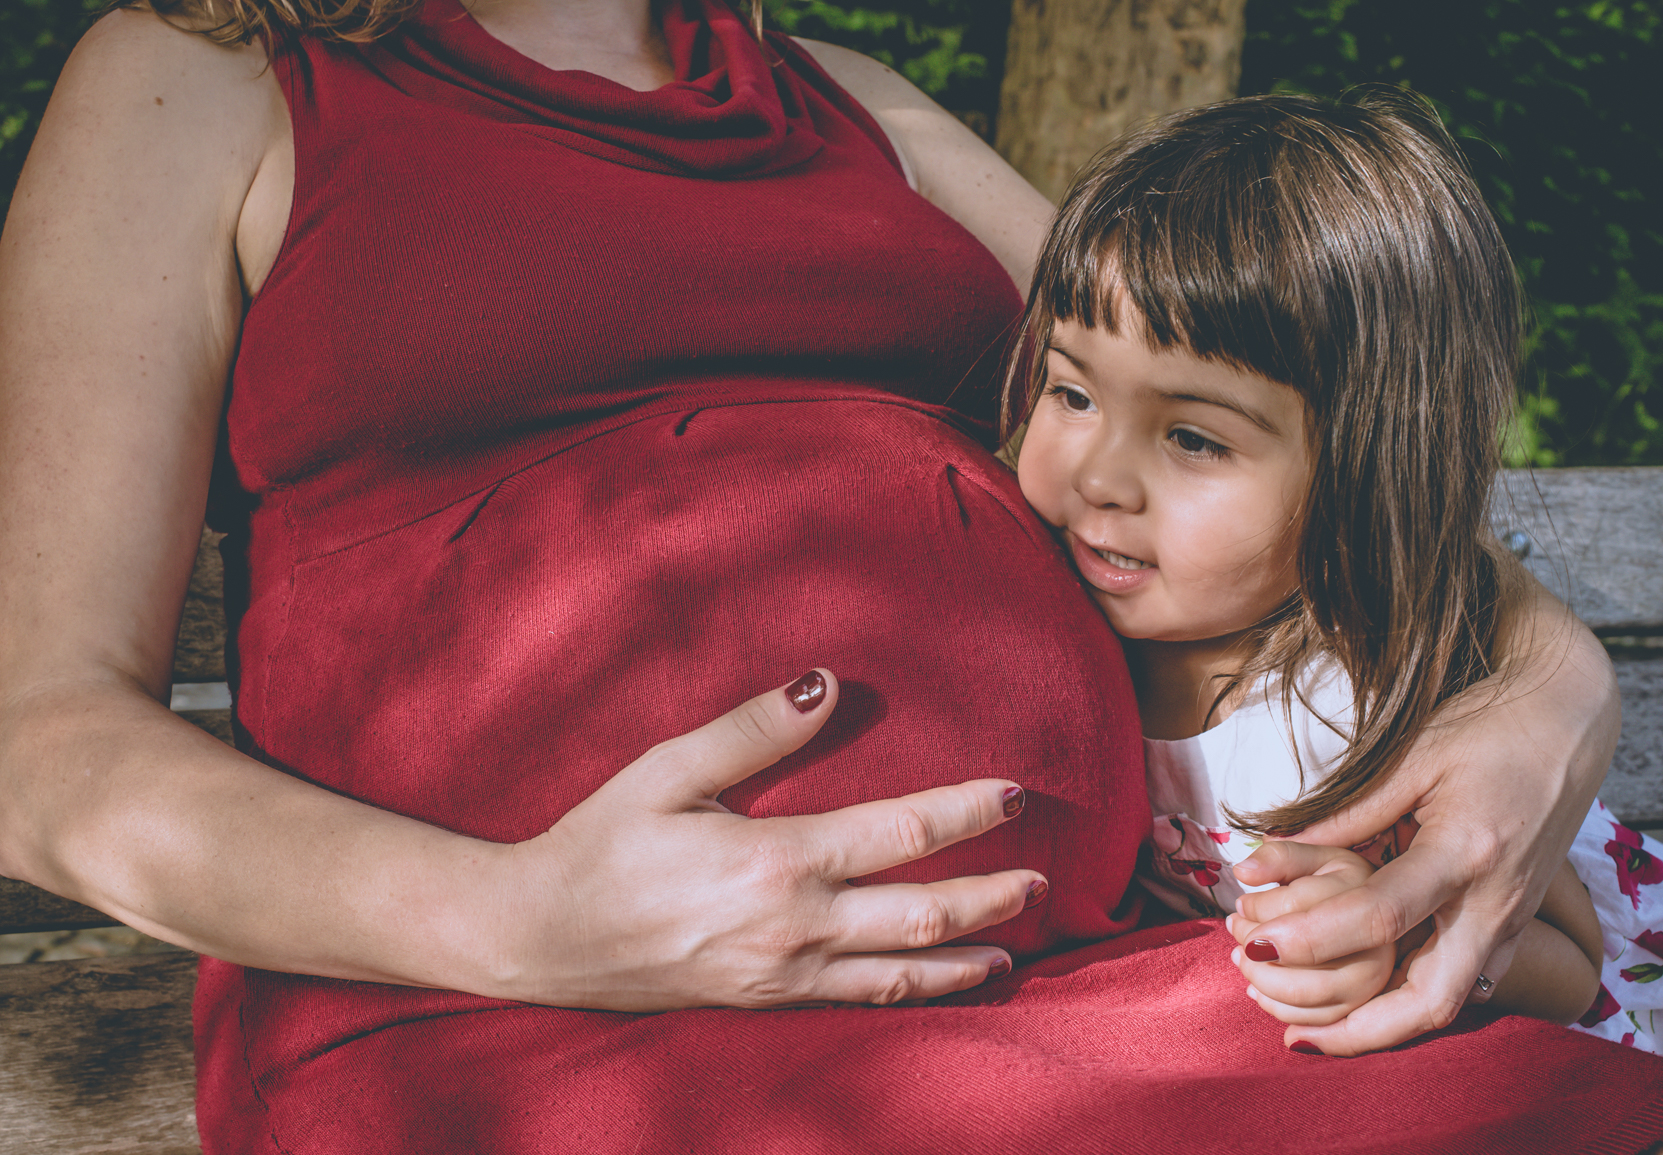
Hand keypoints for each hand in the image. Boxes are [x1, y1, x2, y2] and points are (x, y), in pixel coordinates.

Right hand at [480, 669, 1044, 1010]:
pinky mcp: (767, 1001)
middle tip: (1041, 877)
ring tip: (1016, 944)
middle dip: (991, 894)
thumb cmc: (597, 845)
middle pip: (923, 912)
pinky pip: (859, 1001)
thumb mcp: (665, 772)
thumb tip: (827, 684)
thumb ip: (751, 730)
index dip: (966, 811)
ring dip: (967, 956)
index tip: (1012, 791)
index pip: (902, 831)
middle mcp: (795, 926)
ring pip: (903, 972)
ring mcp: (784, 975)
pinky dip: (914, 992)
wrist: (536, 939)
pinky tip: (941, 984)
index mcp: (777, 861)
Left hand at [1229, 602, 1616, 1053]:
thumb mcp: (1412, 757)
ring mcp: (1511, 918)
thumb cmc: (1490, 727)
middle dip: (1358, 1031)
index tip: (1255, 944)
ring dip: (1383, 1026)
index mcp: (1468, 852)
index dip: (1311, 937)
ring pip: (1451, 1003)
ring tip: (1313, 1027)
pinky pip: (1463, 982)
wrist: (1572, 723)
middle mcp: (1496, 901)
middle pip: (1430, 1000)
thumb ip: (1345, 815)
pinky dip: (1410, 1001)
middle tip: (1291, 1034)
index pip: (1381, 916)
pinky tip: (1362, 1000)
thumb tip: (1270, 860)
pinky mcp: (1514, 921)